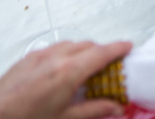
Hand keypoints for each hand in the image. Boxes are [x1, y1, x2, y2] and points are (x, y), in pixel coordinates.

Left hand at [0, 41, 131, 118]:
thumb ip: (94, 110)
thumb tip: (114, 107)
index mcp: (68, 72)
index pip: (102, 52)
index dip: (119, 47)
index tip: (128, 47)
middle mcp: (55, 58)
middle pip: (88, 45)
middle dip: (102, 52)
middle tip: (109, 65)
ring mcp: (39, 56)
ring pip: (71, 44)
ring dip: (83, 51)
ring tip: (85, 68)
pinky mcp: (27, 58)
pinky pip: (53, 48)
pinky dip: (65, 53)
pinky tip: (62, 69)